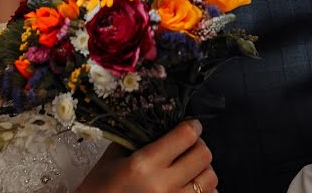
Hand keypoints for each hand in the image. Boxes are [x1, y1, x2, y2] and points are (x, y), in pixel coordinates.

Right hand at [78, 120, 217, 192]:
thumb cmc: (101, 186)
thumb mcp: (115, 156)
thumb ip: (140, 138)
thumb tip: (165, 124)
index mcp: (144, 164)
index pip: (185, 137)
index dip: (192, 126)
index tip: (191, 125)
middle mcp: (163, 185)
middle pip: (203, 156)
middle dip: (199, 145)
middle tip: (190, 144)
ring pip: (210, 179)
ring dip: (203, 169)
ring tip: (190, 166)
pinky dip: (203, 190)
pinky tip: (189, 186)